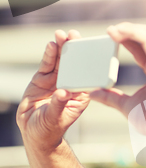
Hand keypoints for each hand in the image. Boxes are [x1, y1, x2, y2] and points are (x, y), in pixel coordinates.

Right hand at [16, 30, 89, 151]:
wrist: (35, 133)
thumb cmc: (50, 129)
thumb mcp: (55, 118)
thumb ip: (58, 105)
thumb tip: (62, 93)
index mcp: (80, 95)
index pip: (85, 75)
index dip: (87, 62)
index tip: (89, 49)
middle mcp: (70, 85)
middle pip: (73, 64)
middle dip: (73, 49)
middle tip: (73, 35)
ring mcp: (56, 81)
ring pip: (60, 62)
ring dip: (60, 48)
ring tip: (60, 35)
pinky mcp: (42, 80)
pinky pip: (47, 65)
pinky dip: (49, 55)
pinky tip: (51, 45)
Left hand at [90, 23, 145, 115]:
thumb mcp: (127, 106)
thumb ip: (112, 97)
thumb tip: (94, 93)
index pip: (143, 47)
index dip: (128, 39)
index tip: (110, 37)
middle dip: (129, 29)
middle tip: (109, 32)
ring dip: (128, 28)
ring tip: (110, 30)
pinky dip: (131, 32)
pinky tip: (116, 33)